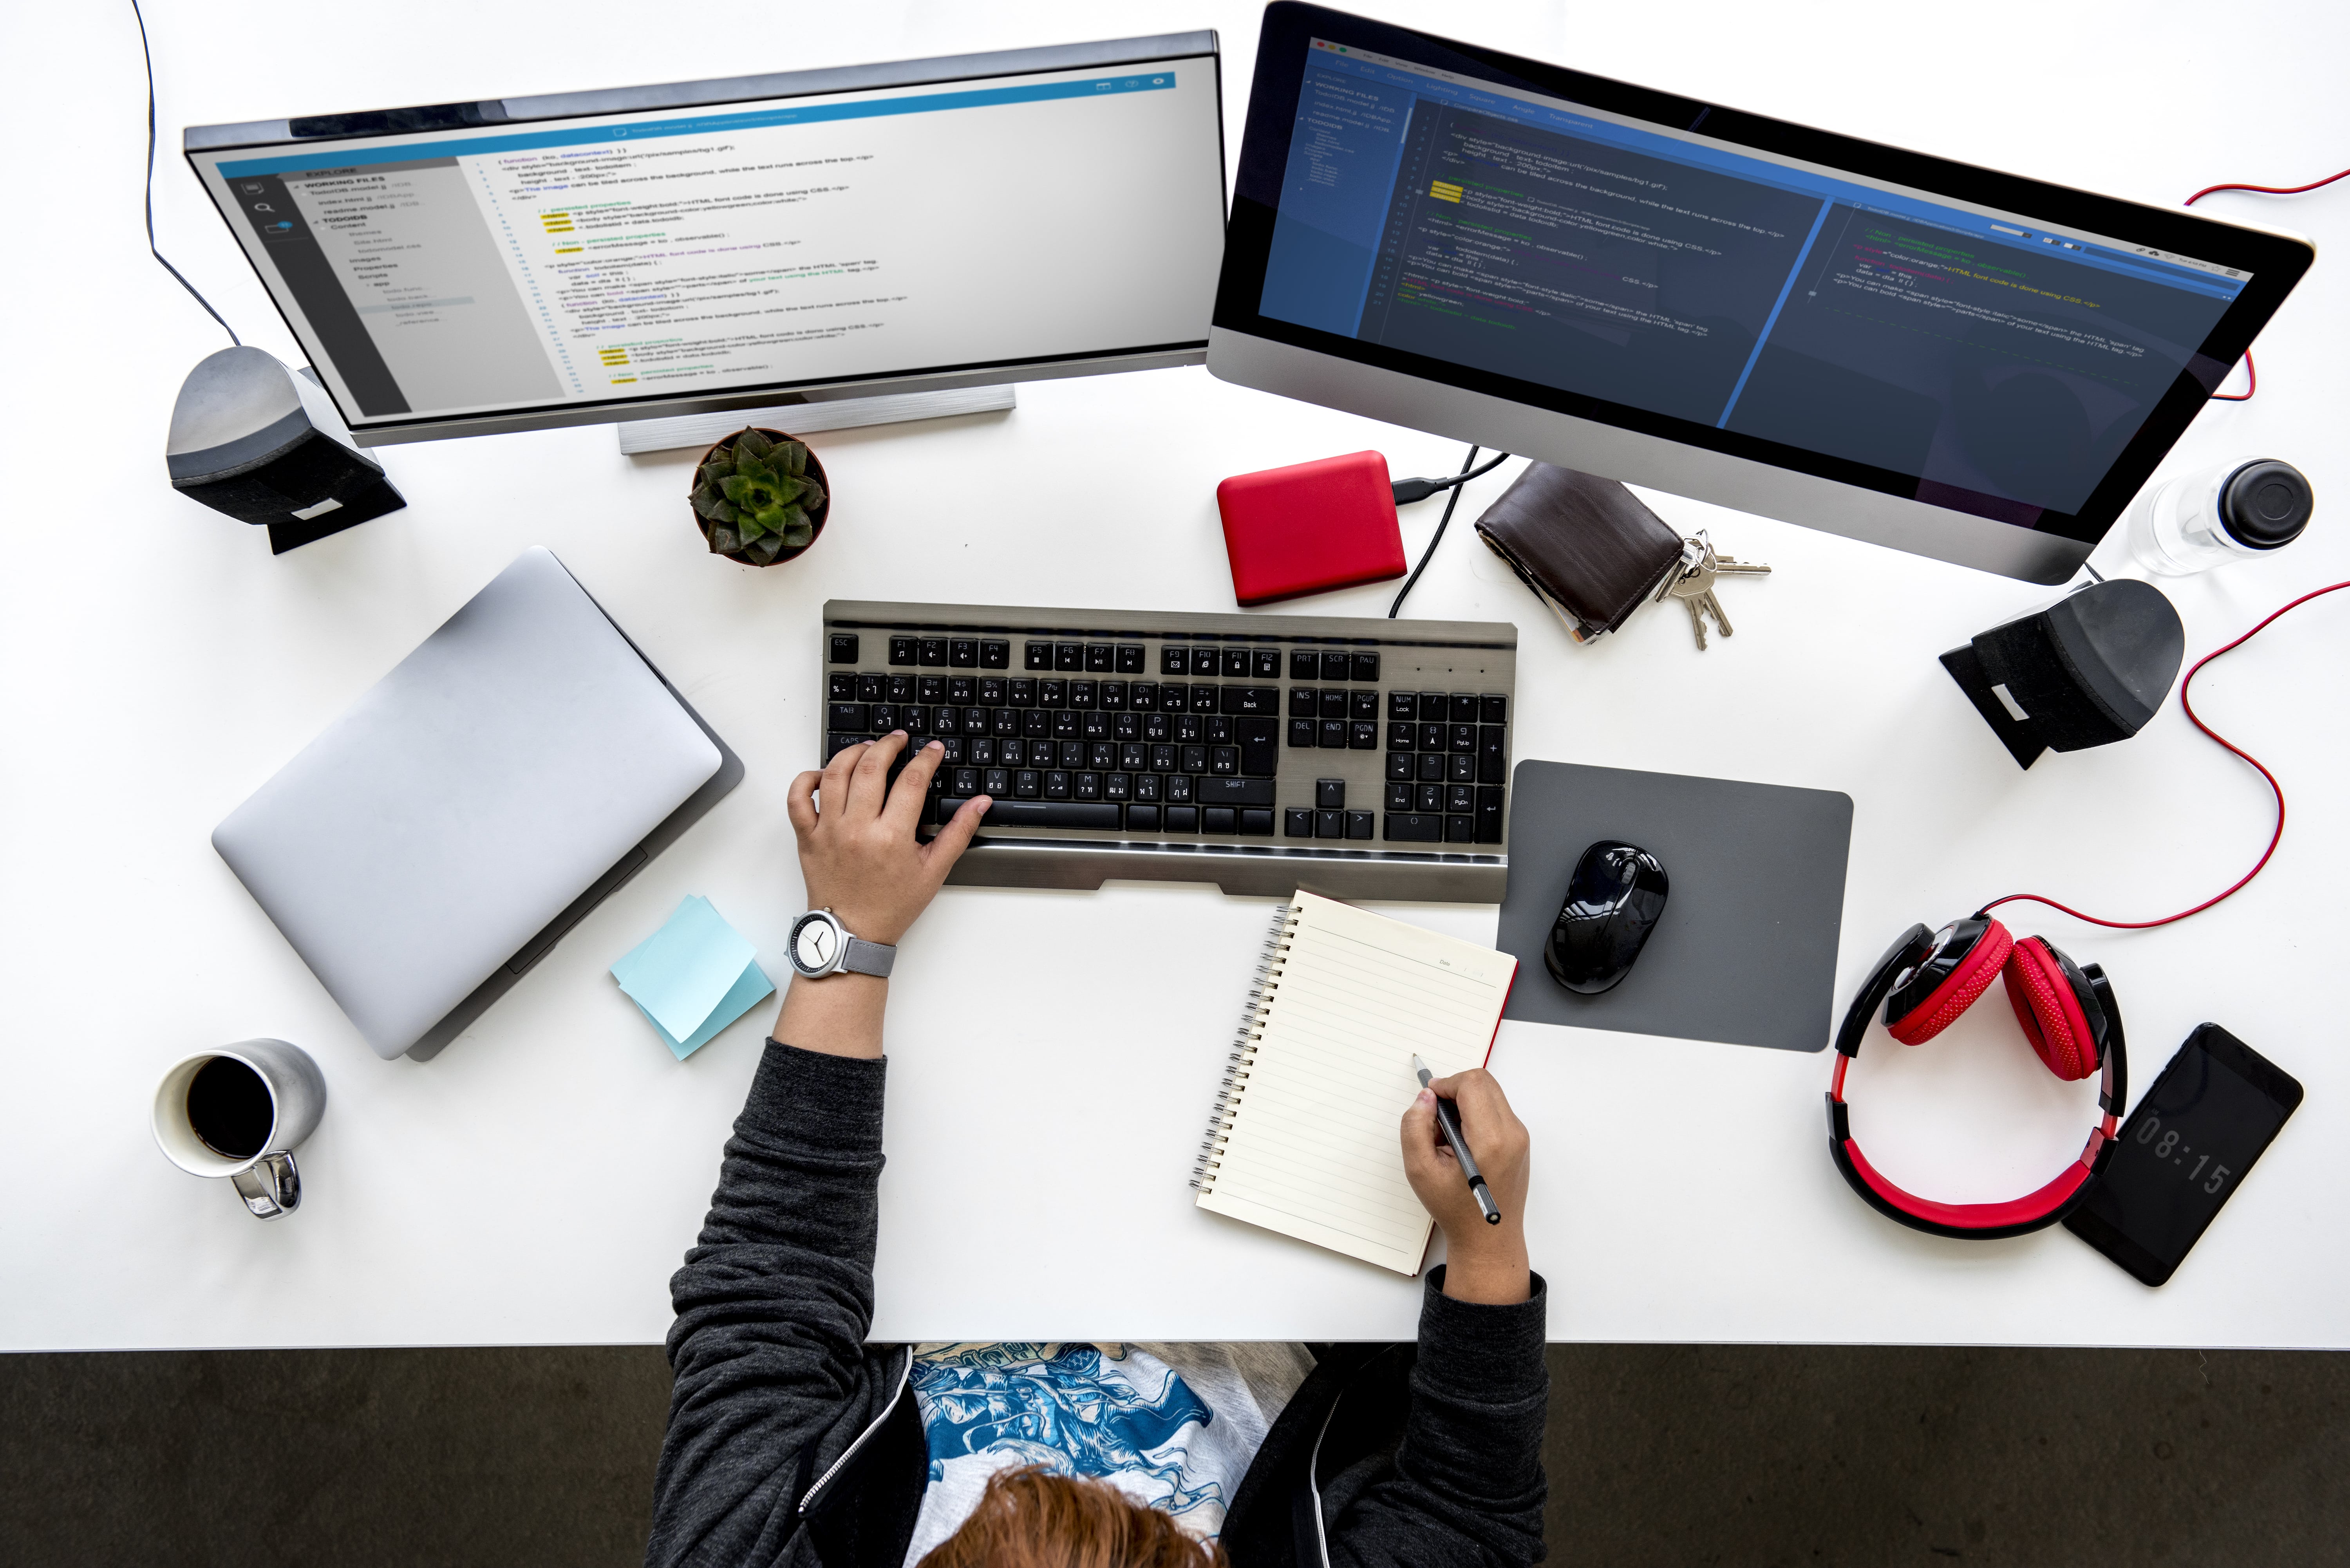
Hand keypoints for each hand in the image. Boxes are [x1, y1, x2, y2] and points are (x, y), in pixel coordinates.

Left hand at [774, 734, 987, 1059]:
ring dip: (851, 753)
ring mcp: (828, 831)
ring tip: (867, 748)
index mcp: (891, 837)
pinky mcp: (807, 837)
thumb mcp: (933, 871)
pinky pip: (797, 798)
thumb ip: (958, 833)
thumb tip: (980, 803)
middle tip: (899, 739)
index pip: (911, 781)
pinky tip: (824, 774)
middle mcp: (857, 829)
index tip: (933, 749)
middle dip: (888, 745)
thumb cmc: (892, 905)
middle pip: (870, 767)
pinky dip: (806, 779)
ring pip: (834, 774)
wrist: (852, 933)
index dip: (925, 758)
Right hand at [1400, 1069, 1530, 1304]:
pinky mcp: (1520, 1141)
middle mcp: (1512, 1134)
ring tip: (1448, 1136)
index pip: (1472, 1084)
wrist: (1489, 1239)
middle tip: (1436, 1119)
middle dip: (1455, 1090)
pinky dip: (1476, 1114)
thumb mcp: (1420, 1170)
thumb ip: (1415, 1127)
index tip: (1429, 1102)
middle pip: (1484, 1082)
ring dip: (1465, 1103)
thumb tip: (1425, 1098)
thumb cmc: (1455, 1210)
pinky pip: (1496, 1109)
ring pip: (1490, 1094)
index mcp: (1491, 1140)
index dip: (1445, 1085)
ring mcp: (1520, 1137)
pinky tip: (1462, 1143)